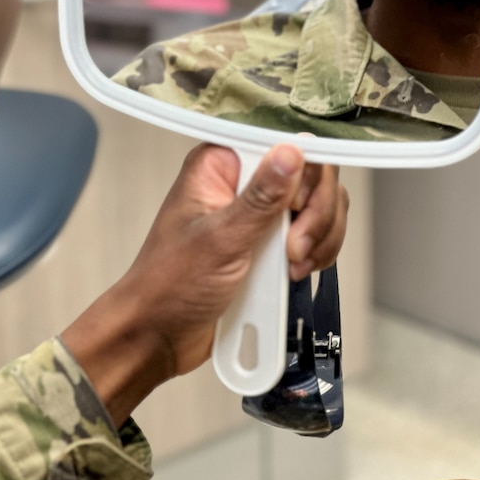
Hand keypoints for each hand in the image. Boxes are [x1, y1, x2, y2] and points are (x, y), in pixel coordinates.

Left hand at [61, 143, 347, 425]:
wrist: (160, 335)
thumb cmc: (170, 285)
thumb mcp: (220, 239)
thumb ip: (261, 198)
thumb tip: (293, 151)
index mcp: (220, 165)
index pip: (284, 145)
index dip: (303, 175)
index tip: (298, 209)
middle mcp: (241, 183)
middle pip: (310, 175)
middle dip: (315, 215)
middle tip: (294, 249)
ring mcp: (259, 214)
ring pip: (317, 206)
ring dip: (319, 238)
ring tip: (294, 266)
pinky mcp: (271, 243)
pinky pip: (312, 235)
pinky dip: (315, 253)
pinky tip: (297, 272)